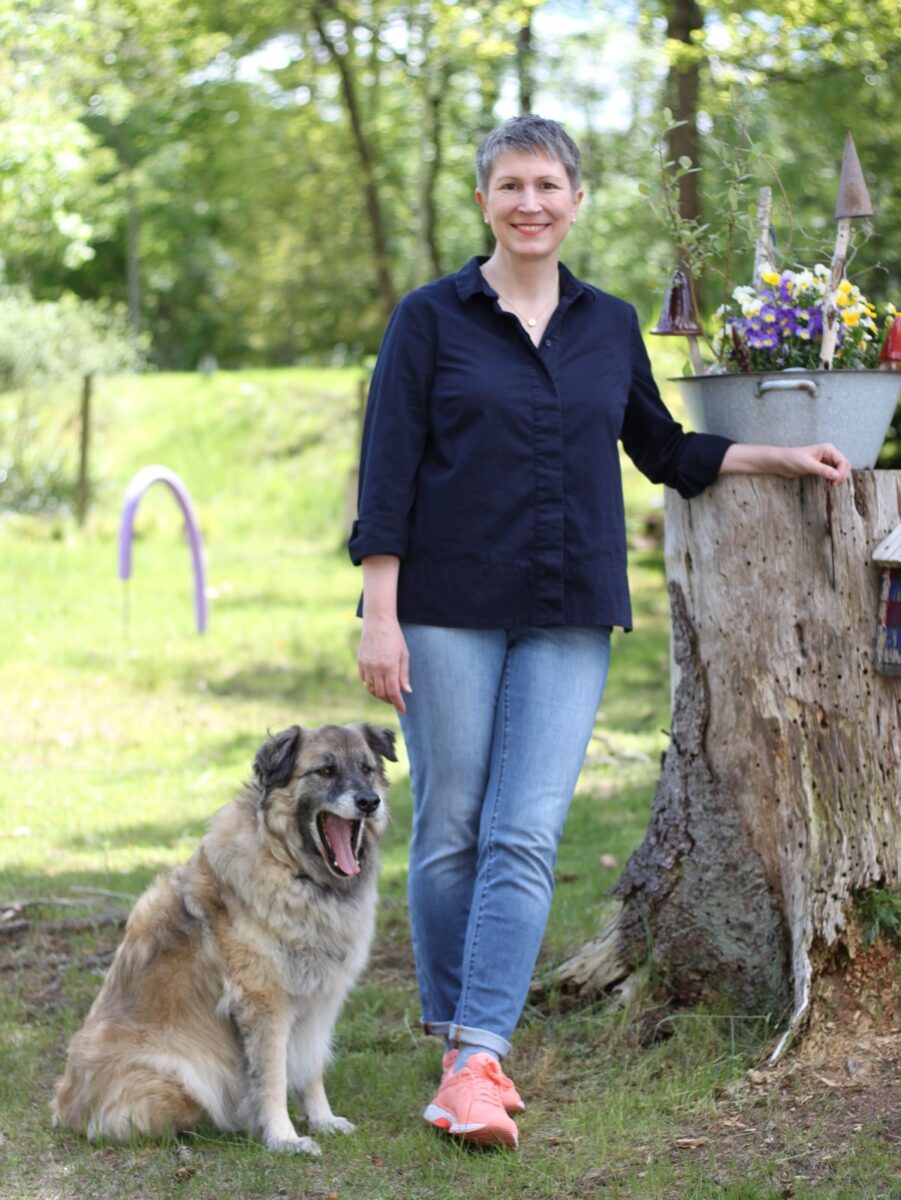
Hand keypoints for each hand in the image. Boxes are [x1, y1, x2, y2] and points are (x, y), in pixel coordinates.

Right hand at [357, 613, 410, 713]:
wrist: (377, 622)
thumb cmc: (394, 637)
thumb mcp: (404, 654)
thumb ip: (404, 674)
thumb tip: (407, 691)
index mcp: (390, 666)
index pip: (393, 692)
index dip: (398, 703)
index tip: (403, 710)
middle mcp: (376, 668)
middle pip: (382, 694)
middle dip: (390, 700)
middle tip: (396, 701)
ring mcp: (366, 666)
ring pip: (372, 689)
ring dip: (380, 695)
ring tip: (388, 695)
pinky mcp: (360, 663)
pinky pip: (365, 681)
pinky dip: (371, 687)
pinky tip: (378, 686)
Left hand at [720, 442, 850, 487]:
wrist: (779, 462)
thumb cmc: (791, 459)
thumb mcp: (807, 465)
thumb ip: (822, 470)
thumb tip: (837, 476)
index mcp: (828, 449)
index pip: (843, 461)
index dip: (842, 473)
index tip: (834, 482)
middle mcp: (829, 454)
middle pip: (844, 466)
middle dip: (841, 476)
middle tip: (832, 486)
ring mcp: (826, 461)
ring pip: (839, 471)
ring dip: (837, 479)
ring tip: (828, 487)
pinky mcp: (821, 468)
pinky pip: (832, 474)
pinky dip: (832, 480)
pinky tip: (826, 486)